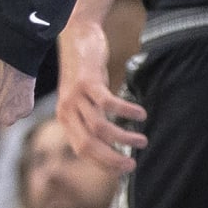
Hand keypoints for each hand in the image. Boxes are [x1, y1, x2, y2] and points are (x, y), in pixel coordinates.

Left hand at [57, 17, 146, 172]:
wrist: (76, 37)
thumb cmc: (85, 73)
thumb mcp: (83, 99)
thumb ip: (91, 118)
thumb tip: (110, 142)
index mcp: (65, 118)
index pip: (81, 150)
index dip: (102, 163)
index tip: (122, 170)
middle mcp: (66, 110)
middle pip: (88, 145)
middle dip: (111, 159)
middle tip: (132, 165)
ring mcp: (75, 97)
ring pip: (100, 128)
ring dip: (123, 139)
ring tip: (142, 140)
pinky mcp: (87, 82)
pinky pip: (108, 104)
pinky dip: (126, 112)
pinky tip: (141, 114)